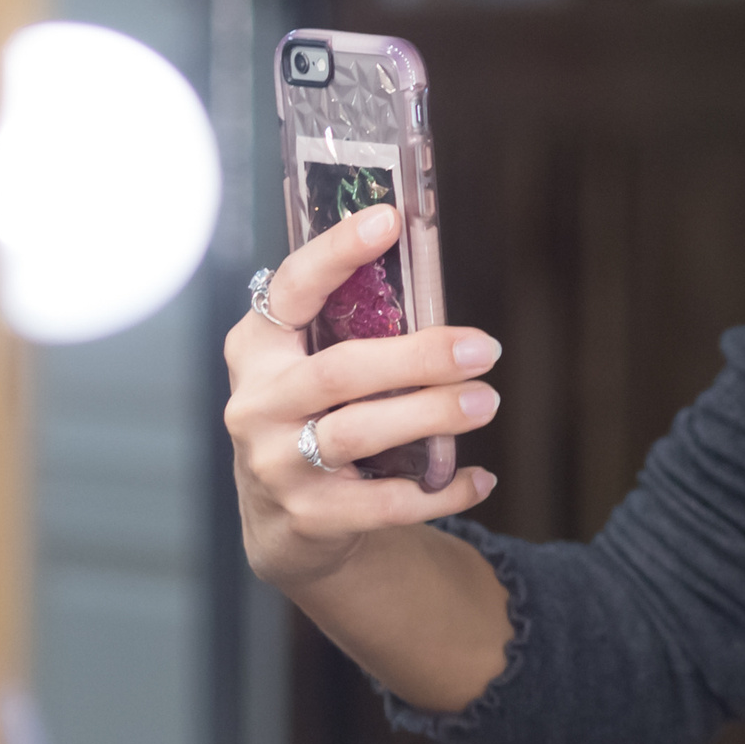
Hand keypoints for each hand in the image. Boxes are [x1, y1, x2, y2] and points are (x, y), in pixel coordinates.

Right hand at [224, 205, 502, 592]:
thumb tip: (437, 279)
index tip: (388, 218)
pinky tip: (479, 478)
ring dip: (433, 414)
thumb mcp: (318, 367)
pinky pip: (384, 502)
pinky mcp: (306, 516)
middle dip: (419, 357)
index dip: (336, 252)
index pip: (291, 288)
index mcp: (258, 349)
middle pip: (341, 370)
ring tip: (487, 401)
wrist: (287, 525)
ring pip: (360, 432)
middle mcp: (257, 403)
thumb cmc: (319, 418)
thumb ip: (357, 330)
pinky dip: (440, 491)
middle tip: (485, 348)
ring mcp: (275, 463)